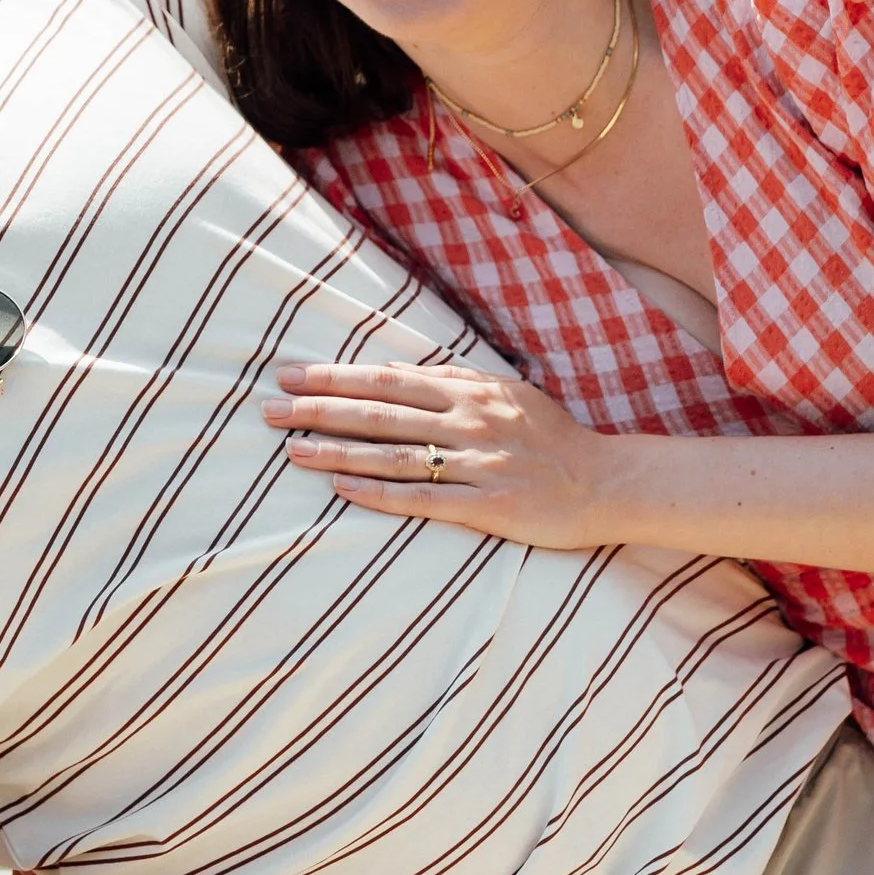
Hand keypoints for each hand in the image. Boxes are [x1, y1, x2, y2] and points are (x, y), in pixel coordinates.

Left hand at [267, 359, 611, 548]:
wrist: (604, 482)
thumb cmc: (550, 436)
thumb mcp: (505, 392)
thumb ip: (451, 380)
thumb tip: (388, 369)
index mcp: (470, 391)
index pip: (387, 380)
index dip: (335, 378)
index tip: (290, 377)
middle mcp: (469, 423)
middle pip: (379, 414)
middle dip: (319, 411)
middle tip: (269, 411)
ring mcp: (478, 464)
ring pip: (394, 456)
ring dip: (337, 452)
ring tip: (290, 451)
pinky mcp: (487, 505)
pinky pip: (423, 500)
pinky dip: (379, 494)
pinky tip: (341, 490)